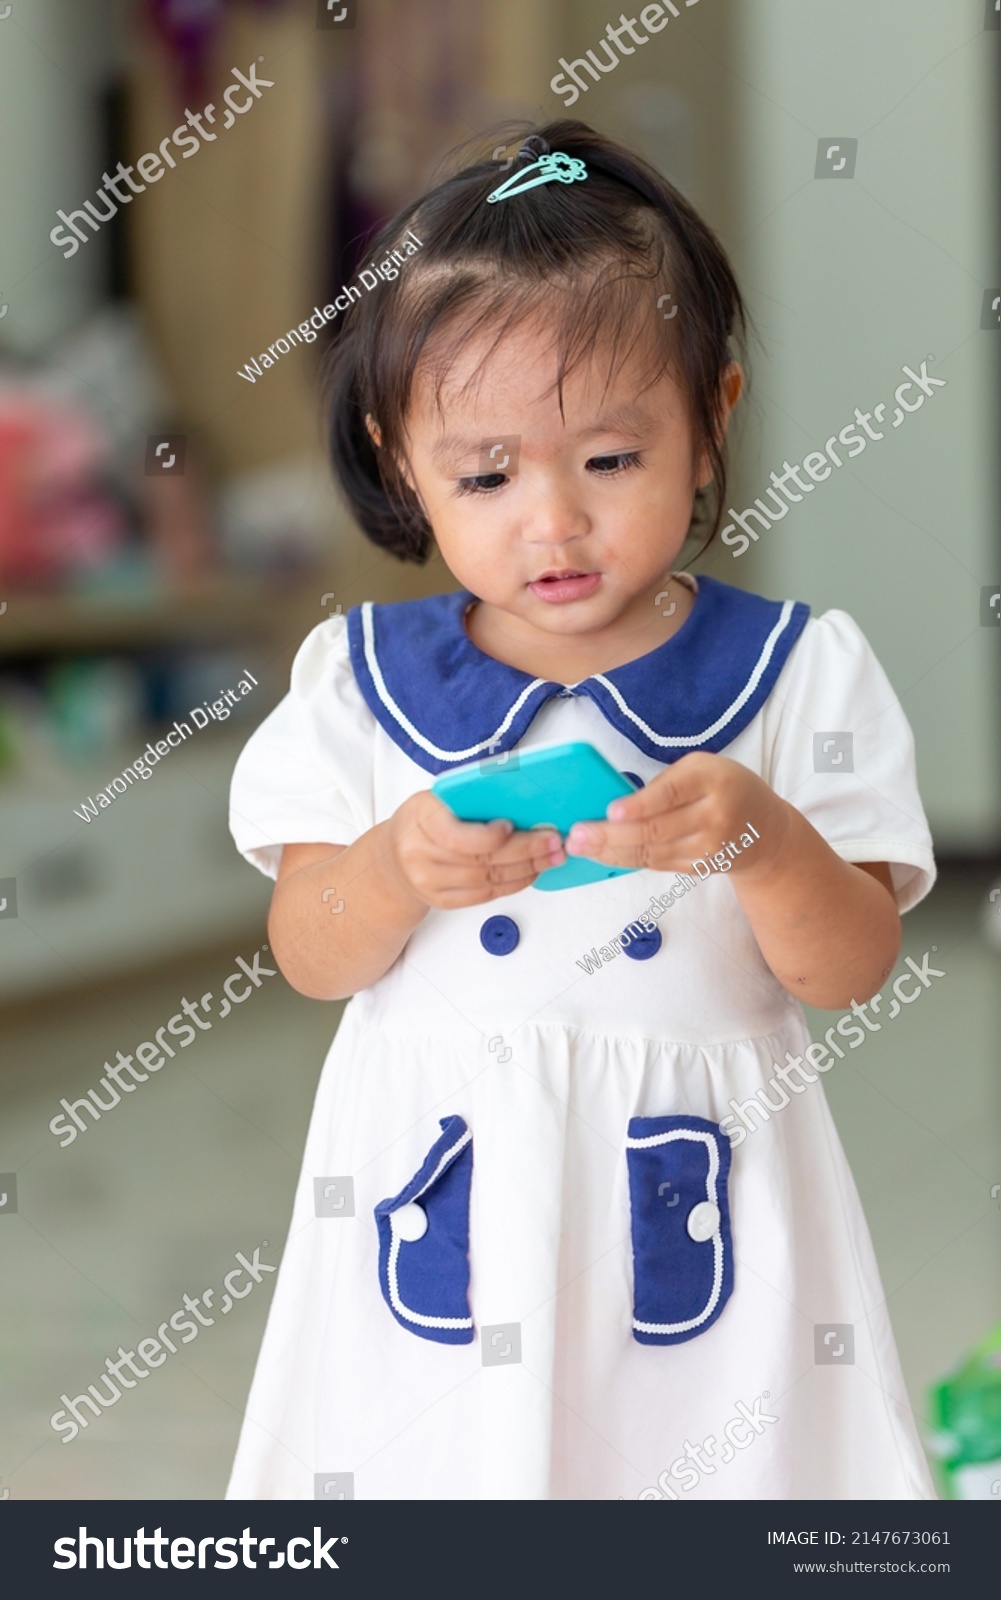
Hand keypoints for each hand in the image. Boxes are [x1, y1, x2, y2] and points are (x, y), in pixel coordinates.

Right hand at [386, 790, 564, 909]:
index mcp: (420, 820)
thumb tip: (519, 798)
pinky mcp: (442, 901)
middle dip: (525, 851)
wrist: (393, 857)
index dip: (490, 835)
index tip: (513, 825)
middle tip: (553, 841)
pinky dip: (513, 884)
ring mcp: (429, 883)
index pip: (457, 836)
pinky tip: (531, 872)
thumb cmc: (423, 821)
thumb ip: (468, 800)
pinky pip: (485, 896)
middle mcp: (420, 855)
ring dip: (527, 869)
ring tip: (551, 857)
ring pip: (488, 880)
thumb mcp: (437, 800)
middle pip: (481, 859)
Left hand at [563, 752, 787, 876]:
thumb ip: (667, 782)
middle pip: (656, 830)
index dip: (641, 805)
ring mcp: (707, 848)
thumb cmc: (727, 788)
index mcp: (714, 781)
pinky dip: (625, 859)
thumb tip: (618, 802)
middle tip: (577, 834)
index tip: (612, 811)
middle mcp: (713, 817)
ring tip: (580, 846)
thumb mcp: (704, 768)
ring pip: (651, 852)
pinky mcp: (698, 868)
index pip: (673, 794)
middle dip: (610, 834)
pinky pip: (655, 863)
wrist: (765, 832)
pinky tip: (601, 854)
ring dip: (610, 851)